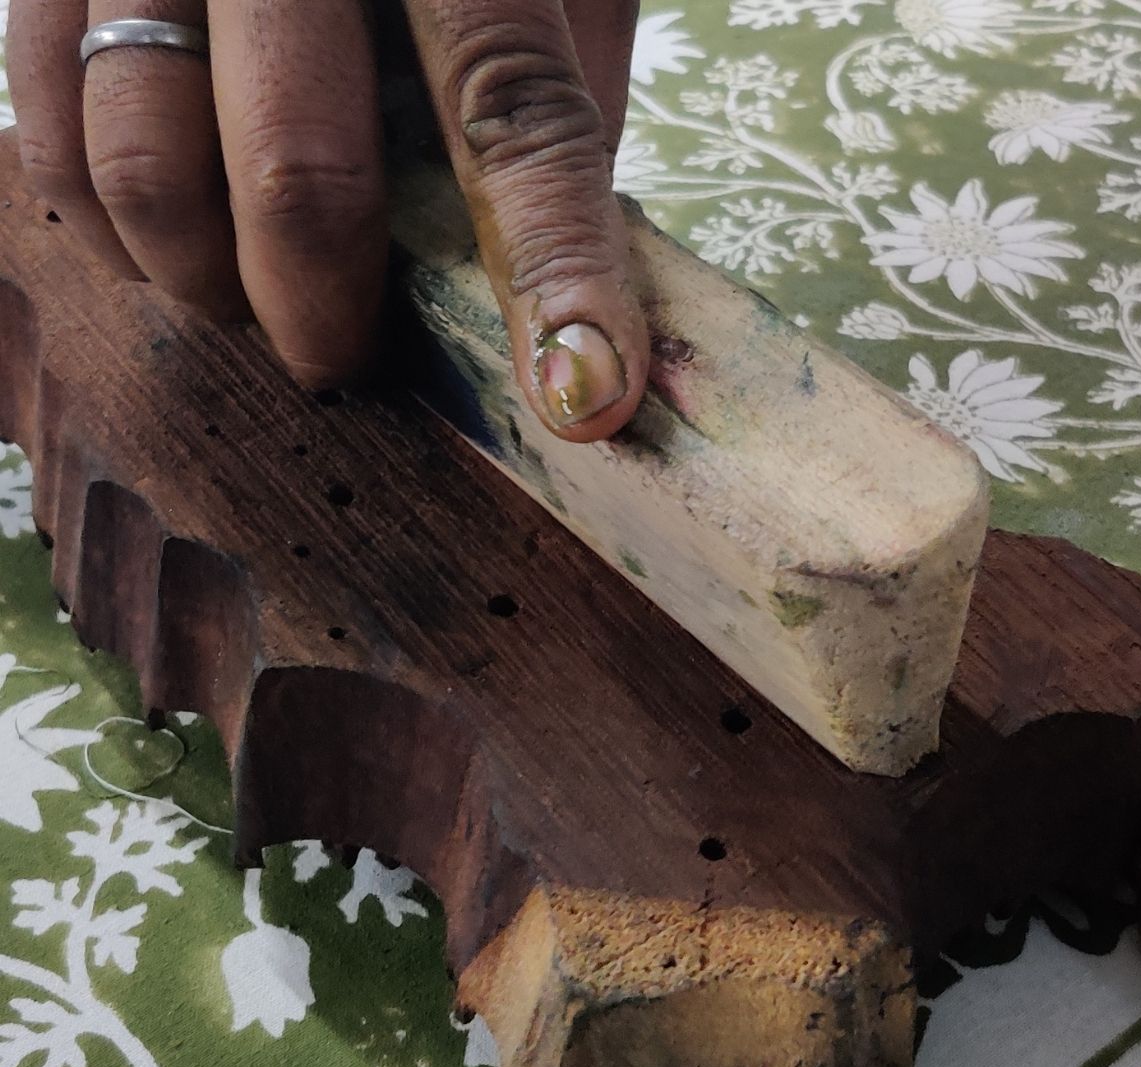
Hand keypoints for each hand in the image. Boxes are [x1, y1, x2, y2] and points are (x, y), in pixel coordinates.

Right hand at [6, 0, 647, 441]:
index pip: (514, 118)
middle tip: (348, 356)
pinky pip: (50, 145)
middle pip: (298, 179)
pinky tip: (177, 241)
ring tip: (256, 295)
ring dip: (211, 290)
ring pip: (148, 177)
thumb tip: (555, 271)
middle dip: (327, 319)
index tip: (584, 402)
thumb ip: (552, 86)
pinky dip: (118, 237)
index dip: (556, 278)